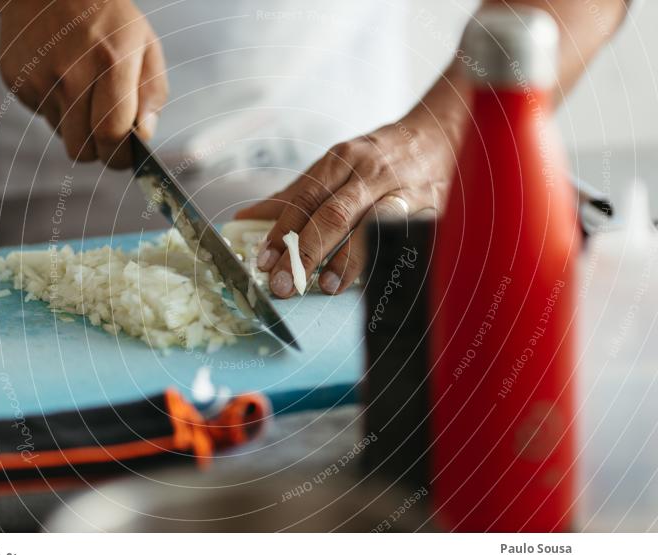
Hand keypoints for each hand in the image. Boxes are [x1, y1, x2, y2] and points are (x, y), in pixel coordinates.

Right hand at [0, 0, 167, 166]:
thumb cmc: (107, 18)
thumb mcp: (145, 43)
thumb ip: (152, 92)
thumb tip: (144, 134)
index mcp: (111, 63)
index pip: (112, 135)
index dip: (120, 157)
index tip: (125, 158)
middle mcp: (71, 74)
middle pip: (82, 149)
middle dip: (98, 152)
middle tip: (107, 138)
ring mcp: (39, 79)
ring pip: (62, 135)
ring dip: (77, 126)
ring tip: (84, 91)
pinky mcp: (16, 81)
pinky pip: (42, 115)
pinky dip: (55, 107)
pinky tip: (61, 77)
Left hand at [235, 110, 455, 297]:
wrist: (440, 136)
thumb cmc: (379, 157)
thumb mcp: (335, 166)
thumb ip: (295, 194)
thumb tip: (248, 217)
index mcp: (343, 160)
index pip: (305, 198)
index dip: (282, 231)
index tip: (264, 261)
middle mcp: (371, 173)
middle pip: (333, 215)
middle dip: (305, 253)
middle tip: (284, 284)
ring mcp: (403, 192)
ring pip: (371, 227)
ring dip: (346, 260)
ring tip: (326, 286)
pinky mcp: (430, 211)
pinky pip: (405, 240)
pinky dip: (385, 260)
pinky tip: (371, 281)